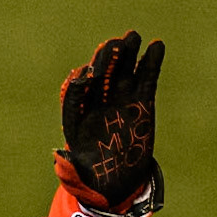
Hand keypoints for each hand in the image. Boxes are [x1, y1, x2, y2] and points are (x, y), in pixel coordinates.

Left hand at [59, 31, 162, 204]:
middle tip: (112, 46)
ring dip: (127, 54)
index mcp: (77, 118)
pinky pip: (146, 79)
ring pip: (122, 72)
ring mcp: (120, 100)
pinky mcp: (142, 102)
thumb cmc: (93, 177)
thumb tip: (59, 156)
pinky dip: (151, 63)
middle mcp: (98, 104)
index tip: (84, 77)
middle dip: (104, 62)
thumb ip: (69, 168)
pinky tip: (157, 46)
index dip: (79, 86)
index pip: (75, 96)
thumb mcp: (78, 175)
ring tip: (133, 37)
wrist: (118, 180)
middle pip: (99, 77)